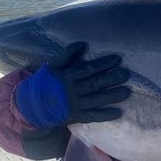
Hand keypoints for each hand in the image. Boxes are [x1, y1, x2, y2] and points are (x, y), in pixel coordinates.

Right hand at [15, 42, 129, 127]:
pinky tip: (118, 112)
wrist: (33, 106)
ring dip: (113, 96)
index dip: (104, 63)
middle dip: (112, 78)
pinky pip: (93, 116)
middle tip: (126, 74)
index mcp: (69, 76)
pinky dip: (105, 115)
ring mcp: (76, 104)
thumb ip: (67, 55)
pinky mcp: (77, 116)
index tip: (118, 59)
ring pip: (97, 99)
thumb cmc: (45, 83)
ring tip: (127, 91)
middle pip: (96, 83)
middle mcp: (74, 90)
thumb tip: (83, 44)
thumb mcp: (53, 66)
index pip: (89, 69)